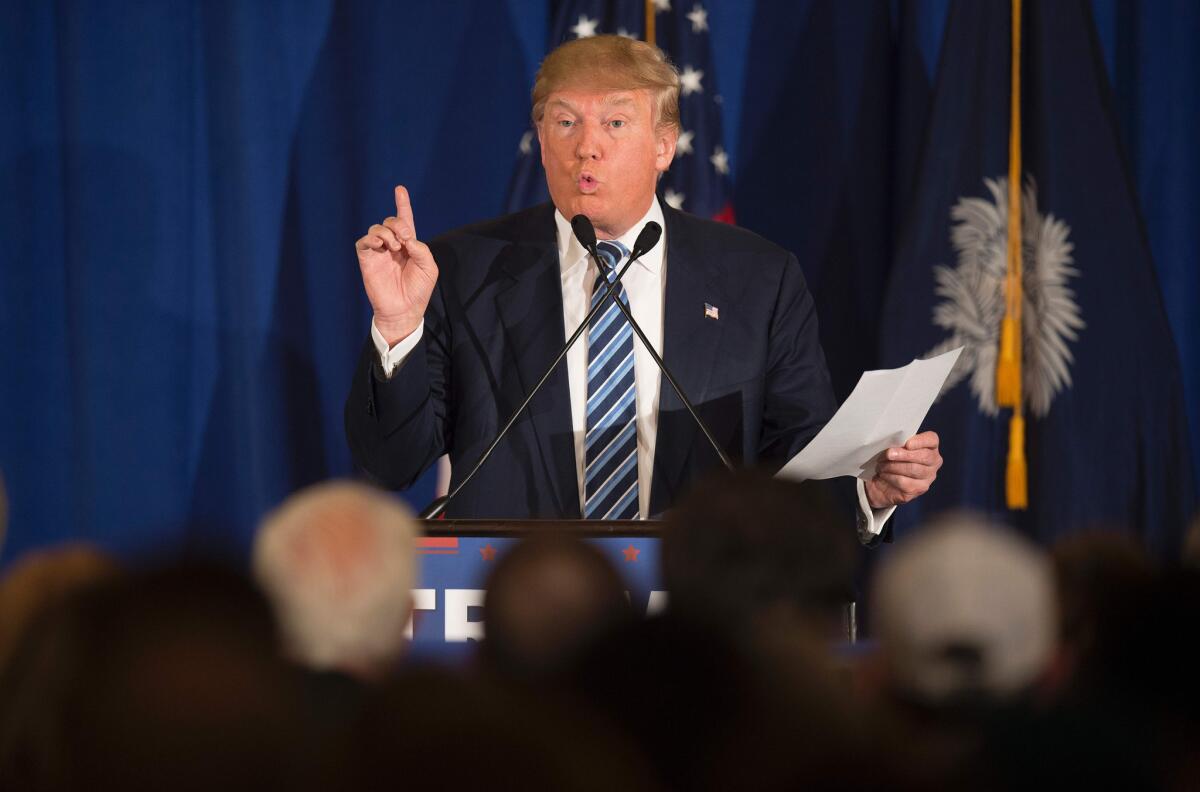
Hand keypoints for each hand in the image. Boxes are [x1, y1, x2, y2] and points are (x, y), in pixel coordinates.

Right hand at [355, 185, 438, 344]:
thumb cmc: (418, 291)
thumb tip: (406, 238)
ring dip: (387, 232)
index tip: (400, 189)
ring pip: (376, 228)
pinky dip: (371, 239)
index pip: (405, 220)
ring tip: (395, 246)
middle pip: (391, 221)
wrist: (404, 310)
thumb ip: (421, 249)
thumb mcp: (428, 268)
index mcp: (409, 245)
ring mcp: (379, 252)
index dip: (402, 204)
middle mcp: (393, 245)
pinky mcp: (367, 259)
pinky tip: (381, 246)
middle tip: (405, 238)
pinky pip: (363, 241)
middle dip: (398, 224)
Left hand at [864, 431, 941, 508]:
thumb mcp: (894, 447)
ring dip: (893, 466)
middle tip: (888, 454)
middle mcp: (934, 461)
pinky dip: (890, 476)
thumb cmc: (890, 459)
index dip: (920, 441)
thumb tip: (893, 443)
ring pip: (913, 469)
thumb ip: (898, 443)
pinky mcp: (919, 489)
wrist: (882, 481)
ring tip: (881, 465)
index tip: (907, 444)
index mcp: (930, 446)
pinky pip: (904, 481)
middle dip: (903, 454)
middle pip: (924, 456)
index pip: (932, 439)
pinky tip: (883, 474)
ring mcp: (929, 476)